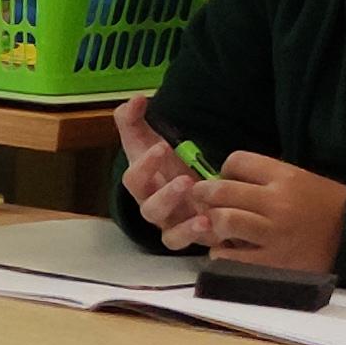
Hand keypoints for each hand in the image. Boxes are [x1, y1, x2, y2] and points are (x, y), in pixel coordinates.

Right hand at [112, 97, 207, 243]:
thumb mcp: (149, 142)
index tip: (162, 148)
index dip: (144, 166)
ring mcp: (174, 226)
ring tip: (203, 213)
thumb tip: (136, 98)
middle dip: (165, 196)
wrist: (188, 189)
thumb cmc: (165, 166)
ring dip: (184, 225)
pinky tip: (212, 224)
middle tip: (185, 180)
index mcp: (143, 186)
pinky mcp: (193, 238)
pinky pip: (192, 246)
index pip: (133, 180)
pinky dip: (199, 238)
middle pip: (148, 210)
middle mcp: (155, 209)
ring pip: (170, 235)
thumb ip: (134, 120)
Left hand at [186, 152, 345, 274]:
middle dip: (203, 194)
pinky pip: (229, 256)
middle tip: (201, 201)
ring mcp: (274, 233)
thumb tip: (223, 178)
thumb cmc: (324, 206)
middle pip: (221, 190)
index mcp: (286, 177)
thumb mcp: (300, 179)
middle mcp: (278, 202)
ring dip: (211, 223)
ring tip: (216, 227)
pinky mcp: (272, 261)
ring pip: (223, 220)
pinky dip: (220, 253)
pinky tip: (227, 250)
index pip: (237, 160)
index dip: (225, 169)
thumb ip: (264, 178)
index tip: (226, 180)